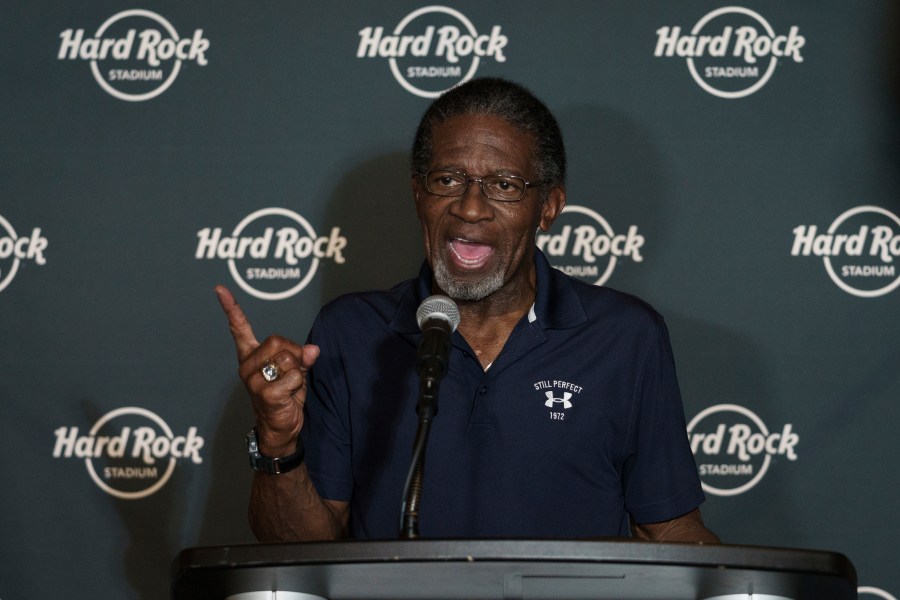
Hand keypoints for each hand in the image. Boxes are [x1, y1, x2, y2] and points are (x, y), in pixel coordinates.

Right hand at [215, 285, 319, 455]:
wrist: (281, 427)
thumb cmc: (285, 395)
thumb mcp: (295, 370)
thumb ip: (302, 356)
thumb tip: (313, 349)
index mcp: (251, 356)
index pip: (239, 329)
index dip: (231, 308)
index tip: (219, 289)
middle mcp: (247, 366)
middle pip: (277, 341)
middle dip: (294, 354)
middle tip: (293, 370)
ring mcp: (253, 380)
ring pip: (287, 359)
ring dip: (298, 372)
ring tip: (290, 386)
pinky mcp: (264, 393)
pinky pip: (293, 378)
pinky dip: (298, 386)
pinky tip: (289, 396)